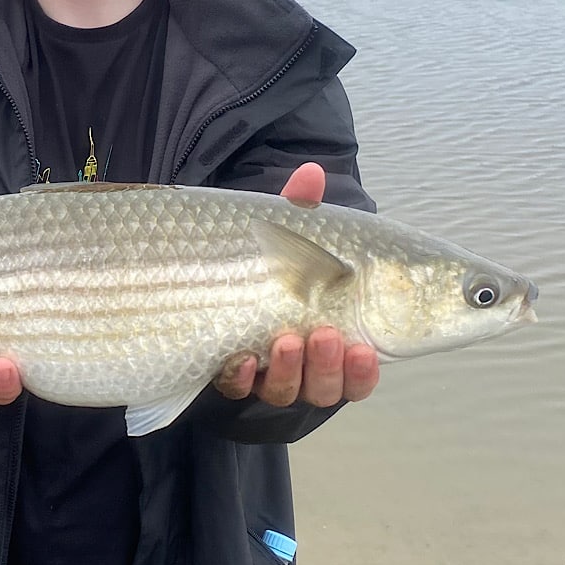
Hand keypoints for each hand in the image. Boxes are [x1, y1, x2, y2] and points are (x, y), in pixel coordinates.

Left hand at [215, 163, 379, 407]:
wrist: (200, 282)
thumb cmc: (263, 264)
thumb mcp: (282, 237)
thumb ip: (300, 212)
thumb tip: (310, 173)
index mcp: (329, 337)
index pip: (357, 371)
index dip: (362, 370)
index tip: (364, 350)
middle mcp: (301, 365)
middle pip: (324, 388)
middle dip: (327, 366)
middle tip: (324, 335)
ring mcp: (264, 373)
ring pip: (286, 391)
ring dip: (291, 371)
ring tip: (286, 341)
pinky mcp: (229, 377)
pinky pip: (237, 388)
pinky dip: (242, 377)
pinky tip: (242, 360)